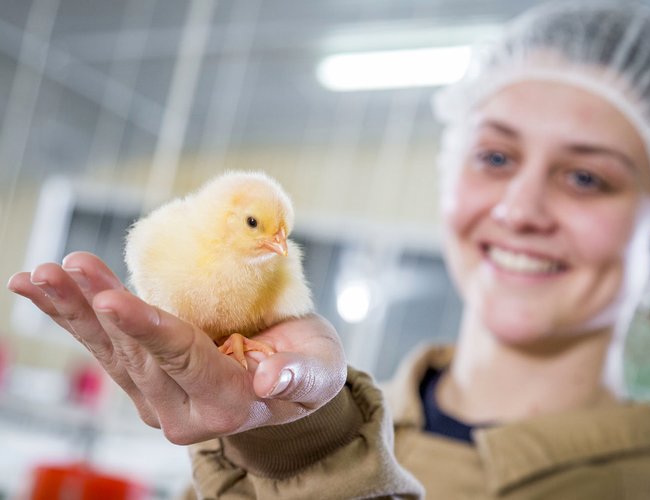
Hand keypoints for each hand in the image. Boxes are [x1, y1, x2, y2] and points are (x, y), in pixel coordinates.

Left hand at [7, 251, 346, 444]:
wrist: (285, 382)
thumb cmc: (309, 369)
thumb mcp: (320, 371)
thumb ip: (300, 376)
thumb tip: (268, 379)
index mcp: (229, 404)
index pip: (185, 361)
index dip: (149, 329)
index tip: (111, 301)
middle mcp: (182, 409)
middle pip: (136, 353)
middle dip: (98, 309)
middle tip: (65, 268)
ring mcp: (155, 397)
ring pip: (109, 351)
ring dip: (72, 310)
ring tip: (41, 275)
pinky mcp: (142, 379)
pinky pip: (103, 347)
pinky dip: (71, 316)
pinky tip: (40, 290)